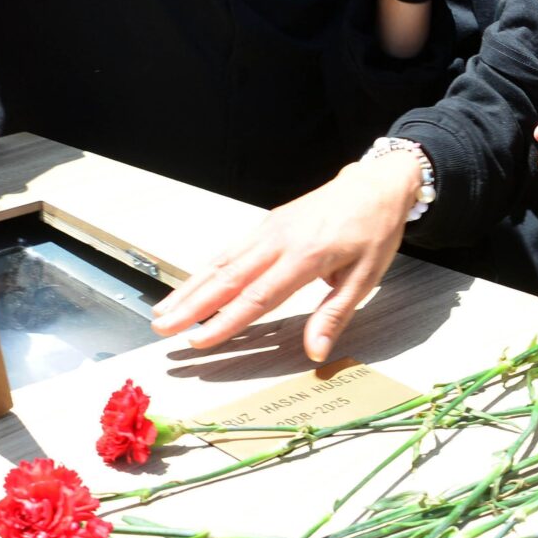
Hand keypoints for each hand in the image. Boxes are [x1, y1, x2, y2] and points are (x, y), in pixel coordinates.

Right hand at [151, 153, 423, 361]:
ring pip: (221, 262)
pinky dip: (206, 269)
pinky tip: (190, 285)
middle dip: (191, 306)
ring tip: (163, 311)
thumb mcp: (365, 278)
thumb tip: (315, 352)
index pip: (257, 297)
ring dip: (189, 288)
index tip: (199, 341)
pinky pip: (230, 249)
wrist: (375, 185)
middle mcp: (279, 241)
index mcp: (305, 257)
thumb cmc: (373, 231)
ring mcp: (269, 229)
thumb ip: (334, 315)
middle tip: (162, 328)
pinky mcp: (266, 223)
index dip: (225, 322)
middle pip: (227, 278)